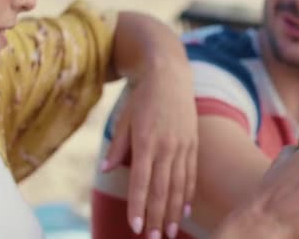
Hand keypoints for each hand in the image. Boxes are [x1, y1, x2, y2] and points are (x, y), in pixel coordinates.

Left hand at [102, 63, 197, 238]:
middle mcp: (167, 146)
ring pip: (179, 185)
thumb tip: (106, 170)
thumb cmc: (142, 97)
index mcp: (146, 140)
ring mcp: (183, 145)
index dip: (139, 206)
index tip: (136, 228)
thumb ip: (117, 146)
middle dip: (158, 216)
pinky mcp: (192, 143)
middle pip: (163, 189)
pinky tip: (186, 210)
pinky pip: (191, 174)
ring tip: (171, 232)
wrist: (170, 75)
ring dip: (175, 211)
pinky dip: (188, 193)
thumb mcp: (124, 118)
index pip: (142, 181)